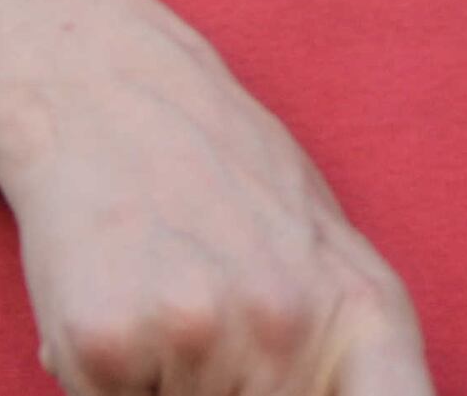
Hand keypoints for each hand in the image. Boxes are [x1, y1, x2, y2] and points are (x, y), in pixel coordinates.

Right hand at [0, 67, 434, 395]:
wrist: (114, 100)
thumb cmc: (230, 184)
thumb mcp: (325, 257)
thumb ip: (342, 355)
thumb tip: (344, 393)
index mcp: (365, 313)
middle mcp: (288, 328)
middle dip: (227, 389)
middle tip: (212, 313)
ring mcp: (196, 335)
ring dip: (161, 386)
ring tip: (162, 298)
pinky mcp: (103, 347)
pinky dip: (101, 380)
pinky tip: (112, 299)